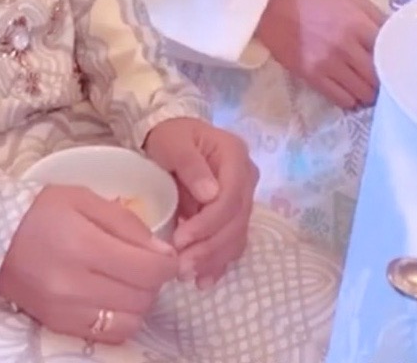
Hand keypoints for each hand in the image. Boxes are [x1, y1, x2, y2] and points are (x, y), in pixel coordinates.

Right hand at [0, 184, 176, 342]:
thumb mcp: (84, 198)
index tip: (167, 255)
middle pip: (142, 297)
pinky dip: (120, 318)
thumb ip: (126, 223)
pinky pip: (108, 334)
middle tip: (145, 262)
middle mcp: (75, 285)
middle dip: (154, 280)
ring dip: (139, 301)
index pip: (146, 269)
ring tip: (128, 280)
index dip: (167, 264)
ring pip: (130, 320)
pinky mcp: (59, 326)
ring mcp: (66, 311)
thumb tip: (162, 252)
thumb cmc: (39, 209)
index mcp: (82, 244)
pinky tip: (112, 298)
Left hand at [144, 117, 257, 286]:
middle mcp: (246, 179)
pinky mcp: (233, 216)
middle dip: (209, 248)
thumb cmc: (170, 136)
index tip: (182, 239)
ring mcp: (242, 199)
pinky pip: (232, 243)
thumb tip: (210, 195)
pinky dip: (219, 263)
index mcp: (236, 157)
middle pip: (236, 222)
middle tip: (182, 266)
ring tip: (187, 275)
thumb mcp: (173, 142)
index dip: (209, 223)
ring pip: (236, 237)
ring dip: (213, 259)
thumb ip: (191, 165)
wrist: (170, 139)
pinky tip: (204, 281)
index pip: (230, 198)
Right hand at [256, 0, 384, 109]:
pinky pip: (343, 100)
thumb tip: (398, 38)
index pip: (389, 53)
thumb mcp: (351, 1)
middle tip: (381, 80)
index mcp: (358, 24)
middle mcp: (346, 46)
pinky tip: (350, 92)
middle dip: (382, 81)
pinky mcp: (313, 77)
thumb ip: (377, 18)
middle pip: (378, 78)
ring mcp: (329, 64)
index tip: (396, 66)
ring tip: (365, 87)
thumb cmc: (316, 4)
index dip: (395, 62)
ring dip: (368, 93)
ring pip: (363, 93)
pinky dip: (350, 99)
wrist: (275, 10)